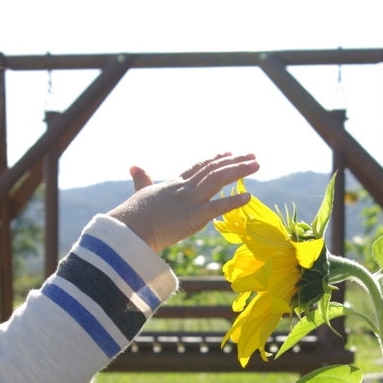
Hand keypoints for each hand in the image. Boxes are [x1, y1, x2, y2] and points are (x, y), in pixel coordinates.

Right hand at [107, 153, 258, 251]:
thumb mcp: (138, 193)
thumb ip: (141, 179)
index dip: (214, 159)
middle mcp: (183, 189)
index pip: (198, 167)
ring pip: (217, 180)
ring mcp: (189, 202)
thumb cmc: (130, 216)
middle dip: (234, 162)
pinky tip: (248, 196)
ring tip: (256, 164)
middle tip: (253, 156)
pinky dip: (233, 201)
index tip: (229, 153)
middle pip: (212, 170)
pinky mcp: (192, 218)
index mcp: (173, 185)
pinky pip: (216, 208)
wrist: (126, 229)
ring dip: (238, 171)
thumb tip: (134, 166)